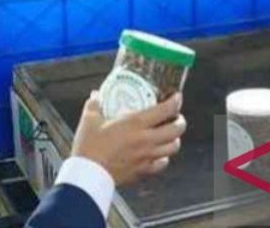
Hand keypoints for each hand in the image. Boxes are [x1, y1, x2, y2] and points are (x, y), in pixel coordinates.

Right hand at [71, 93, 185, 186]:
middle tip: (176, 117)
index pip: (165, 110)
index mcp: (134, 123)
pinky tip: (158, 155)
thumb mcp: (89, 120)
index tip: (176, 97)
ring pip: (173, 148)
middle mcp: (145, 140)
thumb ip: (95, 104)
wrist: (89, 173)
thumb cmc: (89, 147)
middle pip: (176, 130)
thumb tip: (96, 96)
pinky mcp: (143, 171)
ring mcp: (146, 156)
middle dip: (180, 121)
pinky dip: (164, 158)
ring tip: (170, 135)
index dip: (175, 102)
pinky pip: (162, 164)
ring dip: (174, 139)